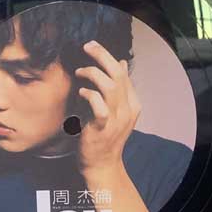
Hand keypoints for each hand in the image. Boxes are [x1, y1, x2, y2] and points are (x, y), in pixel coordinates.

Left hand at [74, 40, 141, 175]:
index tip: (92, 47)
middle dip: (102, 56)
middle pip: (118, 74)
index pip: (123, 73)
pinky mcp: (103, 128)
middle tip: (87, 46)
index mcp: (132, 103)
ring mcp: (116, 119)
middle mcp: (127, 109)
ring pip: (110, 86)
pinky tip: (81, 92)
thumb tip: (121, 62)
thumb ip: (119, 89)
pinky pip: (99, 106)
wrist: (102, 165)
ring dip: (93, 74)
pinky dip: (89, 94)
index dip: (107, 56)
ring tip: (79, 72)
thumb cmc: (105, 136)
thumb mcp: (117, 110)